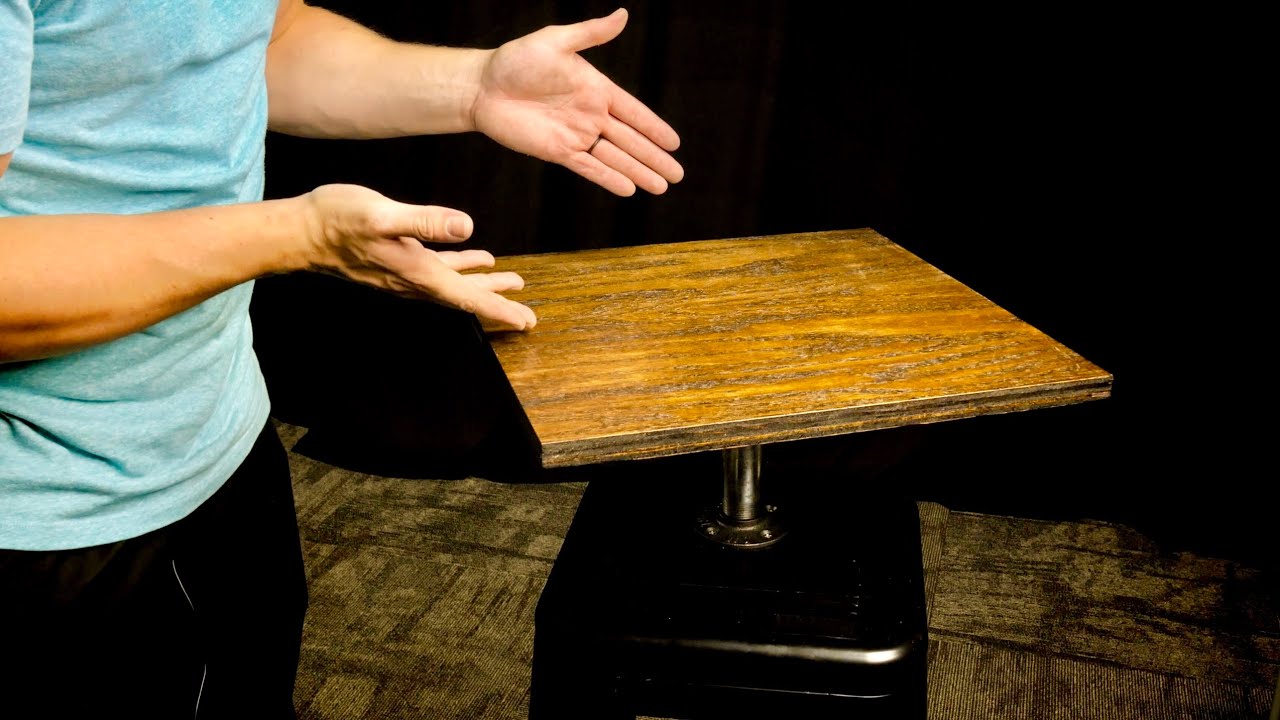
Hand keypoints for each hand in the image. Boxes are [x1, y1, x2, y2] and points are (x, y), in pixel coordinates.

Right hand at [301, 184, 535, 331]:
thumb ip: (426, 221)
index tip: (526, 321)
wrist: (300, 232)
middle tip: (526, 314)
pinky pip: (436, 270)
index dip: (500, 309)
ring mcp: (404, 273)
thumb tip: (466, 227)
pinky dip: (458, 267)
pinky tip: (470, 257)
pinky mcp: (395, 261)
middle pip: (465, 297)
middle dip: (497, 303)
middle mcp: (413, 280)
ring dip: (481, 284)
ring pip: (453, 284)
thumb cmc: (338, 220)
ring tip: (509, 279)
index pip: (467, 297)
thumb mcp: (384, 215)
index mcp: (418, 273)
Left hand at [472, 8, 683, 196]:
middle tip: (678, 175)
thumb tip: (623, 14)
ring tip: (662, 187)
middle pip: (631, 141)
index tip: (675, 144)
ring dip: (639, 172)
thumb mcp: (555, 41)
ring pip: (615, 158)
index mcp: (596, 89)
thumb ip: (591, 33)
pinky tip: (629, 189)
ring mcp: (575, 136)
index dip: (655, 128)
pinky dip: (608, 178)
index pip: (634, 112)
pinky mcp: (557, 152)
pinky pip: (589, 168)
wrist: (482, 87)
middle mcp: (590, 115)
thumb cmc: (516, 60)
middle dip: (655, 158)